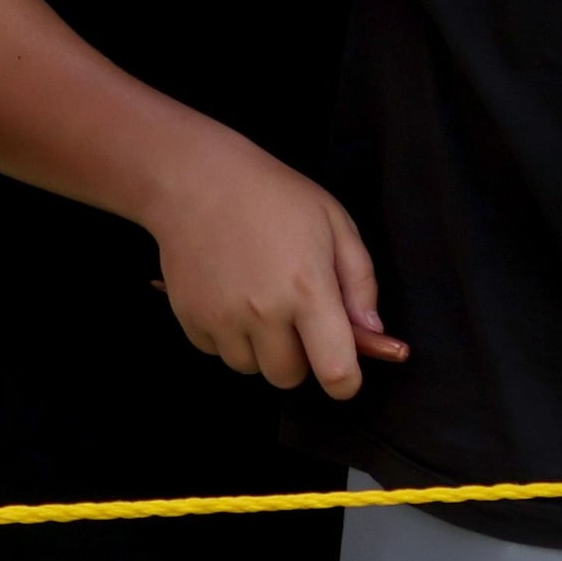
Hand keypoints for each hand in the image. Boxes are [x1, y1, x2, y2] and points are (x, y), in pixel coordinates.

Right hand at [137, 130, 402, 396]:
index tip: (344, 372)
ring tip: (257, 303)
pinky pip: (216, 351)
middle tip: (294, 317)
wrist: (194, 179)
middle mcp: (264, 311)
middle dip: (298, 356)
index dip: (345, 382)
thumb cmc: (273, 195)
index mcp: (308, 289)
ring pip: (250, 368)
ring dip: (259, 348)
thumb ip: (361, 283)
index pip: (335, 372)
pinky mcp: (189, 317)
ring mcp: (221, 317)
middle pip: (288, 377)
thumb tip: (372, 334)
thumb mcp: (335, 224)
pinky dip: (226, 336)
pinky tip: (228, 297)